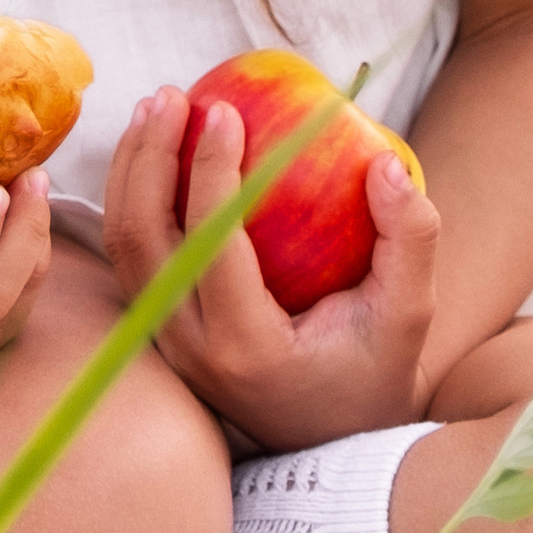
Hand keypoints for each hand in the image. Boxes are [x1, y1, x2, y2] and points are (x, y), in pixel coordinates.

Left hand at [100, 86, 439, 450]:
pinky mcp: (159, 332)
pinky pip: (131, 255)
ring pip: (122, 248)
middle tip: (172, 96)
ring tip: (155, 108)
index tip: (224, 110)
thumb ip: (410, 238)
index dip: (210, 173)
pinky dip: (132, 195)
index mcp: (246, 347)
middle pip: (141, 242)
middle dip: (147, 158)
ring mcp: (165, 346)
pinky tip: (154, 147)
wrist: (331, 437)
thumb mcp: (410, 313)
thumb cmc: (375, 369)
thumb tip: (385, 165)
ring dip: (129, 171)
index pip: (210, 248)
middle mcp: (190, 351)